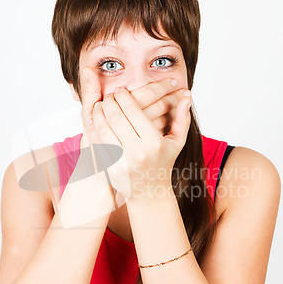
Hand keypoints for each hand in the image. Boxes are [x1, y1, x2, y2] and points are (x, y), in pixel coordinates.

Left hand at [84, 67, 191, 200]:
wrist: (149, 192)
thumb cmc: (163, 162)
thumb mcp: (177, 141)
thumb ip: (182, 117)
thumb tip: (187, 95)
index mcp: (153, 142)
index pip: (132, 110)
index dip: (123, 96)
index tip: (120, 90)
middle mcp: (136, 152)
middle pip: (115, 116)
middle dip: (109, 101)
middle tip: (109, 95)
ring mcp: (121, 161)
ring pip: (103, 128)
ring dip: (99, 113)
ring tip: (101, 105)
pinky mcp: (109, 167)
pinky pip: (98, 142)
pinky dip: (95, 128)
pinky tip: (97, 120)